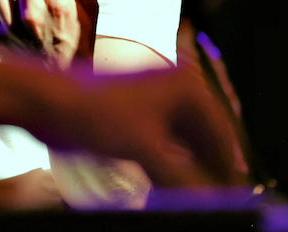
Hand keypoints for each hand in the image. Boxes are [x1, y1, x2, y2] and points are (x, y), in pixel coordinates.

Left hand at [32, 66, 247, 187]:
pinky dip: (174, 166)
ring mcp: (157, 103)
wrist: (48, 102)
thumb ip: (182, 178)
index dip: (231, 168)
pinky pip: (168, 147)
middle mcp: (176, 89)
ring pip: (187, 145)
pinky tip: (175, 188)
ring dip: (192, 171)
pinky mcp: (139, 118)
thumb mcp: (145, 148)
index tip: (238, 197)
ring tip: (200, 200)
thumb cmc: (95, 112)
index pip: (222, 133)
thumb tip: (212, 202)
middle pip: (206, 138)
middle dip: (211, 170)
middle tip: (220, 202)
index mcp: (186, 86)